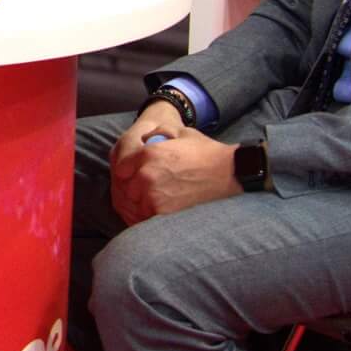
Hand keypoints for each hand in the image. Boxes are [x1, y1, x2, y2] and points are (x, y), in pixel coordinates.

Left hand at [110, 120, 240, 226]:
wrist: (230, 174)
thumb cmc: (207, 153)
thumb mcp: (181, 132)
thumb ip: (159, 133)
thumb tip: (145, 138)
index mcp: (147, 154)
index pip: (120, 168)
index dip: (127, 172)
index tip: (134, 176)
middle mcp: (146, 176)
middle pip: (125, 188)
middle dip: (132, 189)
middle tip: (143, 192)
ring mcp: (153, 196)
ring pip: (133, 205)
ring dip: (139, 205)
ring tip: (151, 203)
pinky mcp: (163, 214)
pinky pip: (143, 218)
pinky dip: (147, 217)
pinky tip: (155, 214)